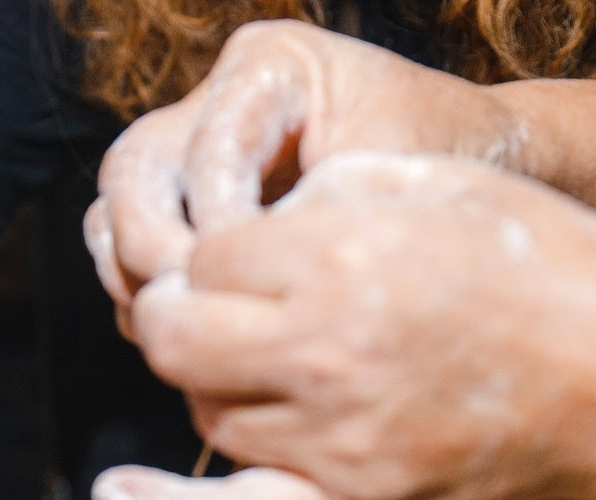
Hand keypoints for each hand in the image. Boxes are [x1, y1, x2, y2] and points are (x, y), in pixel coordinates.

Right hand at [85, 22, 519, 321]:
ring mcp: (195, 154)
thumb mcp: (394, 177)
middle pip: (133, 170)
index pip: (208, 142)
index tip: (240, 278)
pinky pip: (134, 254)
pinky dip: (152, 298)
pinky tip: (200, 338)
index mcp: (274, 66)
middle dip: (150, 248)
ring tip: (189, 331)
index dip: (213, 217)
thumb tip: (240, 283)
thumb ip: (316, 217)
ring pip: (117, 214)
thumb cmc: (451, 163)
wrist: (478, 171)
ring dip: (138, 281)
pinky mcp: (189, 208)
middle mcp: (221, 99)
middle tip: (188, 309)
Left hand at [94, 153, 595, 499]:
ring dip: (216, 383)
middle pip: (174, 336)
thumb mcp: (427, 183)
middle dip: (181, 313)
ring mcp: (332, 441)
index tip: (249, 254)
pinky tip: (116, 494)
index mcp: (334, 259)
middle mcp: (320, 353)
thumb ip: (321, 194)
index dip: (215, 251)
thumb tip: (238, 229)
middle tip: (220, 305)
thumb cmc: (539, 265)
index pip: (202, 257)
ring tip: (271, 362)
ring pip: (207, 413)